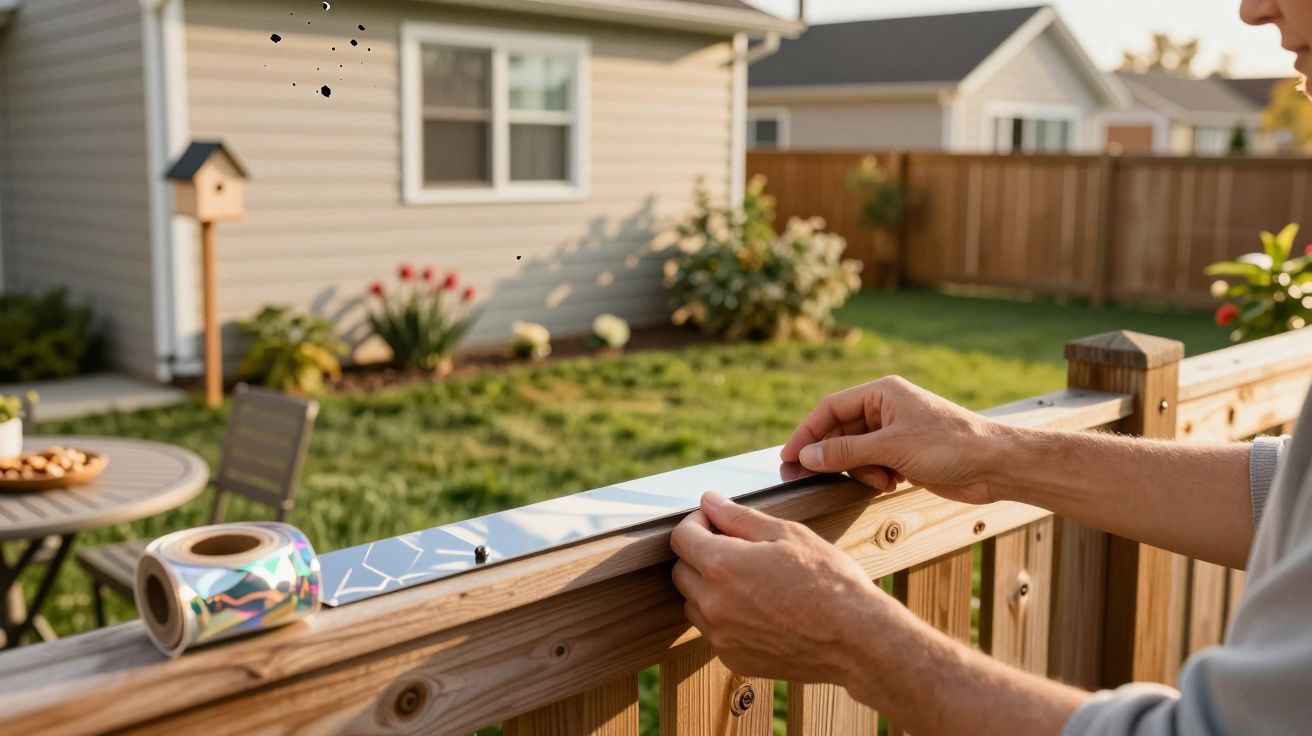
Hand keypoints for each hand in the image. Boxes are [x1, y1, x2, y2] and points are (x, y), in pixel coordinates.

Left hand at [669, 491, 891, 684]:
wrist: (856, 640)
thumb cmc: (828, 581)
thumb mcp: (788, 534)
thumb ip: (739, 517)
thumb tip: (708, 500)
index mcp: (722, 566)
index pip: (681, 538)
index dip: (696, 523)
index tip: (716, 521)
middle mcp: (713, 604)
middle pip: (682, 571)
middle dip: (700, 554)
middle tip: (735, 548)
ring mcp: (721, 636)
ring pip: (694, 604)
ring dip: (709, 588)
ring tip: (750, 581)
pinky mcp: (733, 659)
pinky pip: (714, 632)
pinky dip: (725, 617)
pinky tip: (760, 610)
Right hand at [780, 376, 1003, 504]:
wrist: (995, 466)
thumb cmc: (950, 445)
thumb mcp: (892, 448)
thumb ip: (846, 451)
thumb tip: (807, 456)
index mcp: (882, 393)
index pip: (831, 408)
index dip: (806, 432)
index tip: (788, 457)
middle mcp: (886, 409)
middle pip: (840, 431)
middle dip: (830, 455)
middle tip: (807, 477)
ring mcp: (896, 432)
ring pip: (856, 451)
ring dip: (859, 469)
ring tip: (878, 480)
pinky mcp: (906, 454)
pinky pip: (874, 464)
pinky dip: (876, 476)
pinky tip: (892, 483)